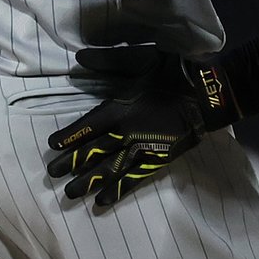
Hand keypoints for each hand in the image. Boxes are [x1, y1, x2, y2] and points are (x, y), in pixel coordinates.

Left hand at [45, 45, 236, 206]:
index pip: (86, 126)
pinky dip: (117, 190)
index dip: (68, 137)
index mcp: (120, 108)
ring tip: (70, 194)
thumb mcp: (140, 59)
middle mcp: (126, 132)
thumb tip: (79, 57)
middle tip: (52, 175)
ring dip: (88, 182)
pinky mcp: (157, 159)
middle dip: (71, 164)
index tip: (52, 145)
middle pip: (93, 152)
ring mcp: (141, 149)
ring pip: (109, 170)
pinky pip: (133, 178)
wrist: (207, 94)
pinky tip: (102, 201)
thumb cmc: (173, 72)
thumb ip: (108, 61)